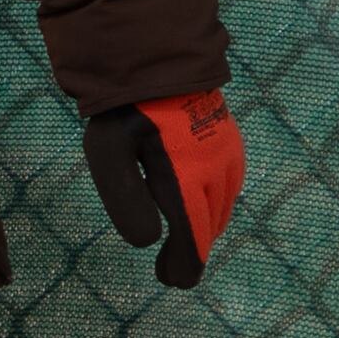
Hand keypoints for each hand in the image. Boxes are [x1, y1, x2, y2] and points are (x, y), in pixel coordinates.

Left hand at [84, 90, 243, 288]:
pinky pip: (230, 186)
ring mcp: (228, 154)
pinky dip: (214, 204)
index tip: (172, 281)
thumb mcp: (107, 153)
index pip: (193, 237)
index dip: (185, 266)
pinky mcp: (231, 142)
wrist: (155, 56)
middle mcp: (215, 169)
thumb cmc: (123, 107)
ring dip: (203, 229)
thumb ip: (125, 199)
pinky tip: (198, 207)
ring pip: (221, 208)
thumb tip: (150, 241)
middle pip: (209, 227)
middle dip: (191, 253)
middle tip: (169, 271)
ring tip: (181, 244)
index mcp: (185, 175)